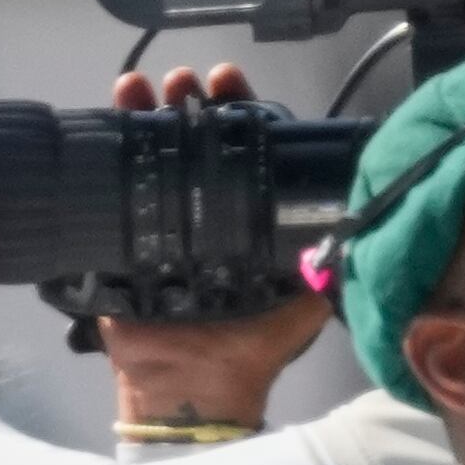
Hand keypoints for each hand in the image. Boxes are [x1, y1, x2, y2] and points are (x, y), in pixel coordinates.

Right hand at [96, 66, 333, 428]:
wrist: (192, 383)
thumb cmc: (250, 350)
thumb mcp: (303, 306)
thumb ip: (327, 269)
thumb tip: (358, 230)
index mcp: (248, 222)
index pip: (248, 153)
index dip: (242, 114)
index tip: (232, 85)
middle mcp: (206, 214)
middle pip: (197, 141)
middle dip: (189, 103)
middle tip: (186, 81)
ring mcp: (159, 221)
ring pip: (152, 152)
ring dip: (145, 112)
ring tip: (141, 86)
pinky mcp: (119, 236)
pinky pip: (110, 184)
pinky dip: (107, 146)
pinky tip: (109, 113)